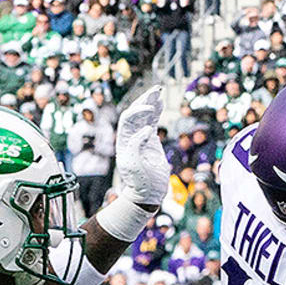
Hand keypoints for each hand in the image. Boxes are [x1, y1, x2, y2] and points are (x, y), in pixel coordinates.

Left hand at [115, 85, 168, 207]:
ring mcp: (141, 138)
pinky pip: (153, 122)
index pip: (128, 118)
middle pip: (136, 112)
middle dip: (144, 100)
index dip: (138, 110)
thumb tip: (148, 129)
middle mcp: (131, 137)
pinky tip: (161, 103)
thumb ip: (137, 146)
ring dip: (151, 103)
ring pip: (145, 115)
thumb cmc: (140, 182)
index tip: (150, 109)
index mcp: (124, 141)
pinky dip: (157, 112)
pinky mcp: (151, 141)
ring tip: (159, 91)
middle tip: (155, 90)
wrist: (147, 193)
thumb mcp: (135, 165)